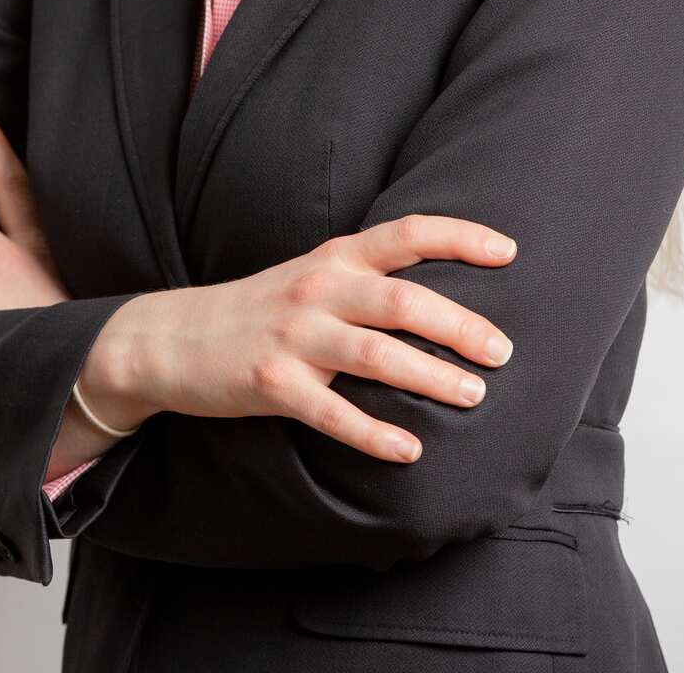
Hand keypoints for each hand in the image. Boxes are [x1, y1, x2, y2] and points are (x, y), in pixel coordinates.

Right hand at [86, 214, 517, 465]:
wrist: (174, 337)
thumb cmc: (261, 308)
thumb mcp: (313, 276)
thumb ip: (368, 279)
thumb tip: (448, 297)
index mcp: (334, 258)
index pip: (406, 233)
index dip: (460, 237)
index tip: (509, 251)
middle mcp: (318, 290)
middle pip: (401, 300)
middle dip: (459, 325)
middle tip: (503, 351)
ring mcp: (294, 336)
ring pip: (375, 354)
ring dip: (431, 377)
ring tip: (474, 397)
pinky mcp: (272, 384)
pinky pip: (333, 413)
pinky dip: (375, 433)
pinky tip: (409, 449)